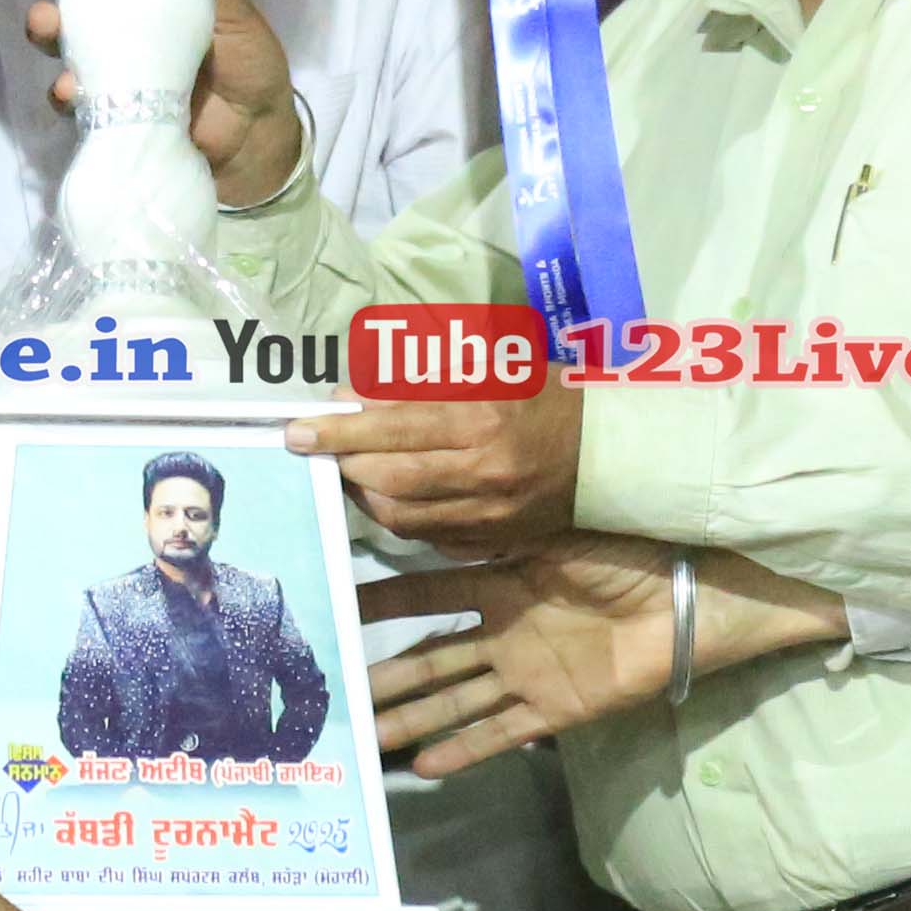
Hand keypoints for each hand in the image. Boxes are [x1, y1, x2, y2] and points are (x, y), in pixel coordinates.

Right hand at [27, 0, 306, 206]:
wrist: (257, 135)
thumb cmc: (248, 62)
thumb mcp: (233, 14)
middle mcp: (118, 20)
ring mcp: (109, 64)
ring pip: (61, 38)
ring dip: (46, 25)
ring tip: (48, 20)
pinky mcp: (106, 106)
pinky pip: (74, 98)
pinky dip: (66, 91)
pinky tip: (70, 87)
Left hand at [294, 373, 582, 554]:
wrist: (611, 456)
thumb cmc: (549, 397)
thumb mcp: (495, 368)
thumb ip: (427, 376)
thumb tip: (361, 389)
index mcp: (485, 418)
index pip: (395, 426)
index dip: (340, 430)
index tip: (299, 427)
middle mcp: (485, 472)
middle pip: (389, 478)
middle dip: (342, 464)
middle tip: (317, 447)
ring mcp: (490, 515)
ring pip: (401, 517)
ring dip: (362, 495)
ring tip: (348, 471)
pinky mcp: (493, 542)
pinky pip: (428, 538)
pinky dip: (398, 518)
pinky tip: (386, 498)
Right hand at [366, 539, 683, 768]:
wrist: (690, 601)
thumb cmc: (627, 556)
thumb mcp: (556, 536)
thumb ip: (497, 539)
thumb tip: (434, 518)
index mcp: (501, 583)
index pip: (428, 594)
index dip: (384, 601)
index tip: (336, 607)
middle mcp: (504, 632)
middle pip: (431, 657)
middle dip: (385, 675)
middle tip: (335, 690)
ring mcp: (526, 674)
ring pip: (454, 700)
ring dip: (411, 718)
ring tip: (366, 736)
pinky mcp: (555, 709)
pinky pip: (501, 733)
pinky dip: (464, 750)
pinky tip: (425, 766)